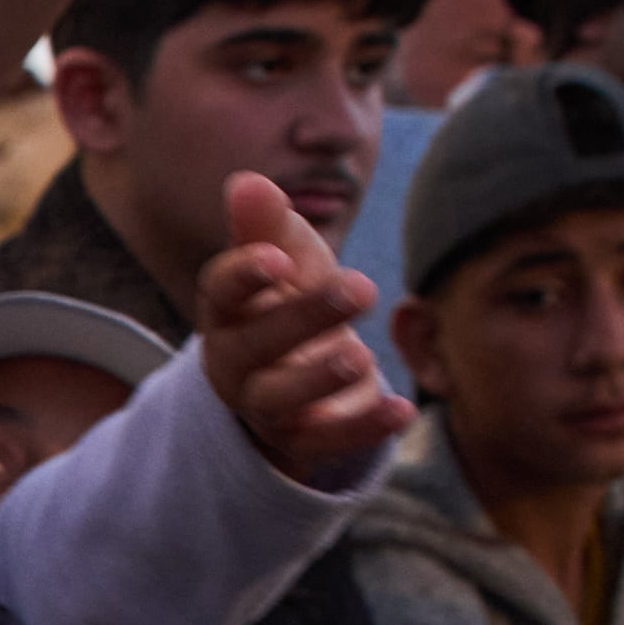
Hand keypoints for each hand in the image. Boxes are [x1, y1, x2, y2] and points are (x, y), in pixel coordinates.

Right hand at [193, 173, 413, 488]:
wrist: (302, 379)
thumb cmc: (291, 303)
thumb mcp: (286, 260)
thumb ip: (267, 225)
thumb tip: (248, 181)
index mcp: (227, 312)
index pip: (220, 293)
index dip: (243, 276)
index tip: (276, 259)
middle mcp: (235, 363)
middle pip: (254, 345)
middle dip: (303, 318)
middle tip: (362, 287)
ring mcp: (266, 406)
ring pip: (279, 399)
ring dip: (318, 379)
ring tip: (359, 356)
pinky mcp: (302, 441)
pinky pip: (327, 443)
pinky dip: (364, 428)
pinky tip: (402, 410)